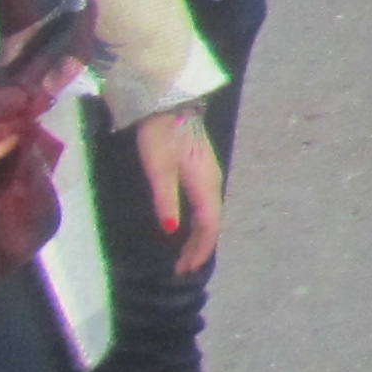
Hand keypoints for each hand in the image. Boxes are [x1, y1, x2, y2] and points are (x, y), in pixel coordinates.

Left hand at [131, 104, 224, 273]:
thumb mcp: (158, 168)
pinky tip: (188, 228)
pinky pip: (205, 205)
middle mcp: (212, 182)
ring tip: (186, 255)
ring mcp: (209, 175)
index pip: (208, 225)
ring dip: (199, 237)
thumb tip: (171, 230)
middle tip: (183, 269)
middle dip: (199, 248)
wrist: (170, 102)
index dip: (199, 249)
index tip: (185, 269)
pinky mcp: (201, 170)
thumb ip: (165, 200)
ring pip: (209, 214)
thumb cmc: (162, 134)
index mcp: (205, 184)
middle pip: (211, 222)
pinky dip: (198, 223)